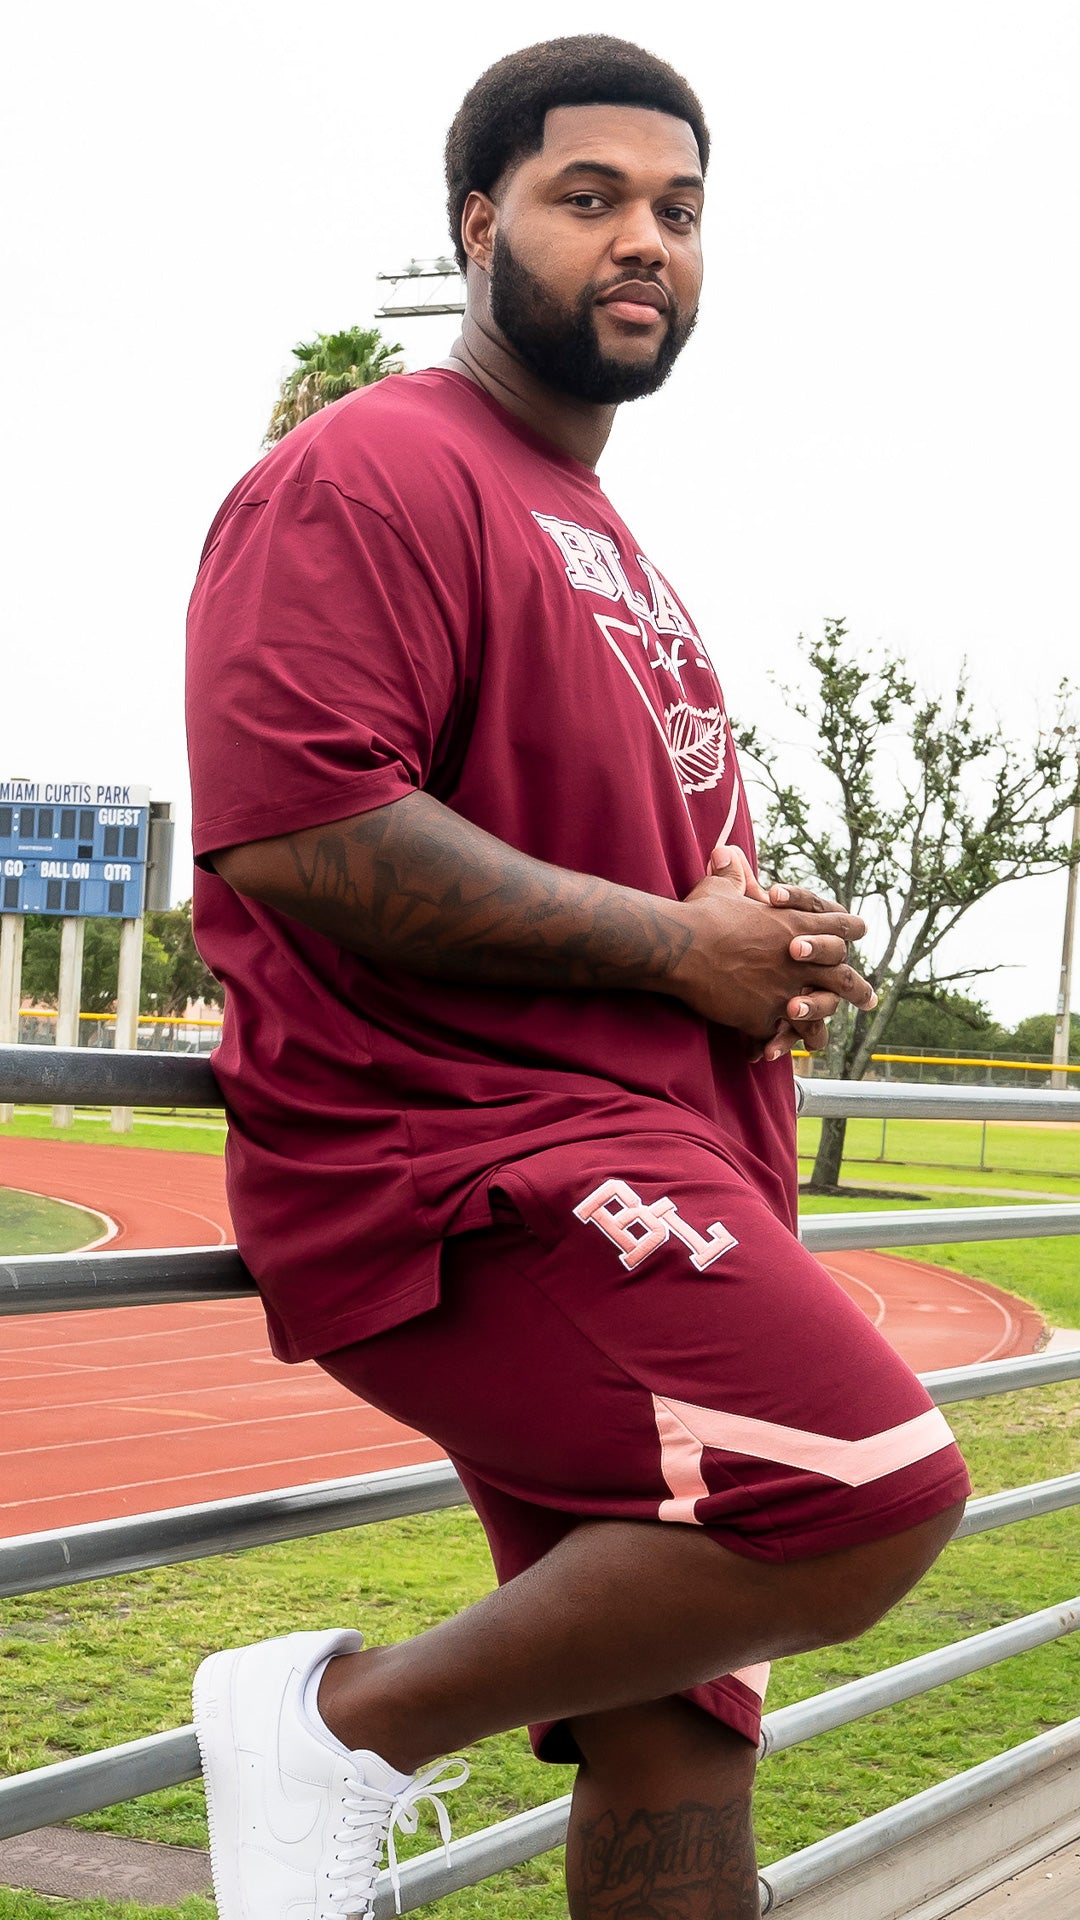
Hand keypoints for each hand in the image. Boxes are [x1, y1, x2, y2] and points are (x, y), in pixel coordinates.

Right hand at [677, 845, 875, 1050]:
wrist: (681, 949)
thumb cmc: (701, 915)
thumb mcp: (721, 888)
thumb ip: (732, 875)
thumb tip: (726, 851)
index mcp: (797, 925)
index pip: (842, 925)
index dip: (850, 929)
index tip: (858, 935)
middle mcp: (800, 960)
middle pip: (844, 978)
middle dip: (858, 992)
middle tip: (869, 1001)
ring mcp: (784, 990)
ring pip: (818, 1015)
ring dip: (819, 1028)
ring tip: (819, 1042)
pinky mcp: (763, 1016)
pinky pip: (775, 1034)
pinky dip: (769, 1045)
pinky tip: (763, 1054)